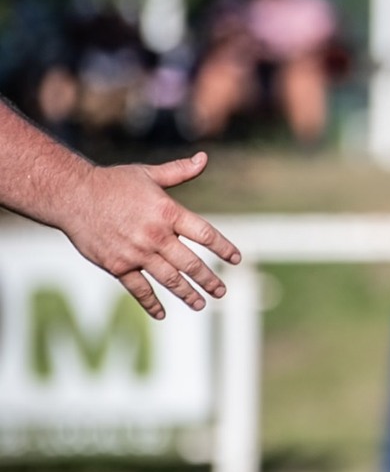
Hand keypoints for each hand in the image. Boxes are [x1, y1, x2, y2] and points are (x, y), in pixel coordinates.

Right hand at [62, 153, 241, 318]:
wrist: (71, 196)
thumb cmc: (113, 183)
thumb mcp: (149, 174)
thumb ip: (179, 171)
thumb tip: (204, 158)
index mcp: (167, 212)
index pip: (205, 234)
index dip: (223, 248)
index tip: (236, 259)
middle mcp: (155, 235)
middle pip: (190, 263)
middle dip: (209, 279)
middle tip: (222, 291)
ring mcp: (136, 253)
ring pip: (169, 279)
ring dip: (187, 293)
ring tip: (201, 304)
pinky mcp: (117, 265)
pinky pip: (138, 288)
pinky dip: (151, 302)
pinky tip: (162, 313)